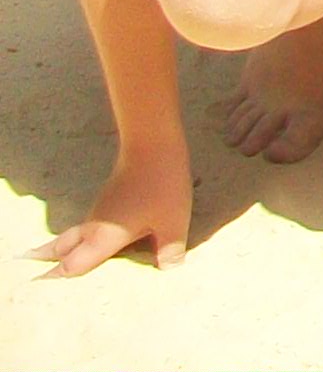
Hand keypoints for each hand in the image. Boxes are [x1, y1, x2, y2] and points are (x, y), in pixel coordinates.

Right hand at [39, 145, 189, 273]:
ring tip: (59, 263)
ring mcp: (97, 210)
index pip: (70, 266)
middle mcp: (92, 227)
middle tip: (35, 275)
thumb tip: (169, 270)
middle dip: (48, 262)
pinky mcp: (106, 199)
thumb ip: (170, 249)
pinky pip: (86, 224)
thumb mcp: (173, 222)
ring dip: (65, 250)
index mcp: (101, 239)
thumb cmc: (161, 186)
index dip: (56, 279)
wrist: (153, 144)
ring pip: (73, 235)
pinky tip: (90, 239)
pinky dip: (80, 236)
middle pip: (61, 248)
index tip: (44, 290)